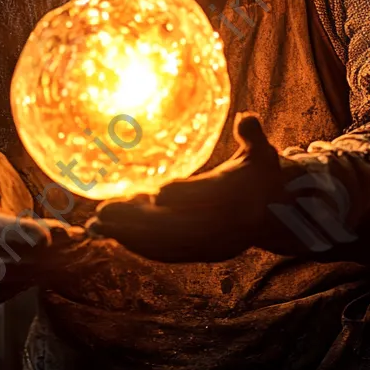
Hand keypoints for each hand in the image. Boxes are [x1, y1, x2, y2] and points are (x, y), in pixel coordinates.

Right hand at [0, 119, 85, 285]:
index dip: (18, 235)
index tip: (44, 235)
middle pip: (20, 254)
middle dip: (50, 249)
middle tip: (78, 235)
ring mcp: (1, 269)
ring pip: (35, 268)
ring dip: (63, 259)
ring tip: (89, 242)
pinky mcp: (22, 276)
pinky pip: (46, 272)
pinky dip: (67, 264)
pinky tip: (88, 250)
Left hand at [85, 112, 327, 261]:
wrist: (272, 215)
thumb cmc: (259, 174)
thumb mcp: (262, 151)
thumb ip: (252, 135)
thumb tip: (247, 118)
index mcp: (238, 199)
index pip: (210, 198)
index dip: (186, 196)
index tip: (158, 193)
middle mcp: (221, 229)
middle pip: (177, 228)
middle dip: (139, 223)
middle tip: (104, 211)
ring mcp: (206, 245)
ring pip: (164, 243)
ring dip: (129, 235)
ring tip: (97, 222)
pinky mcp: (193, 251)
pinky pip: (162, 250)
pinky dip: (135, 243)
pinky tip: (110, 231)